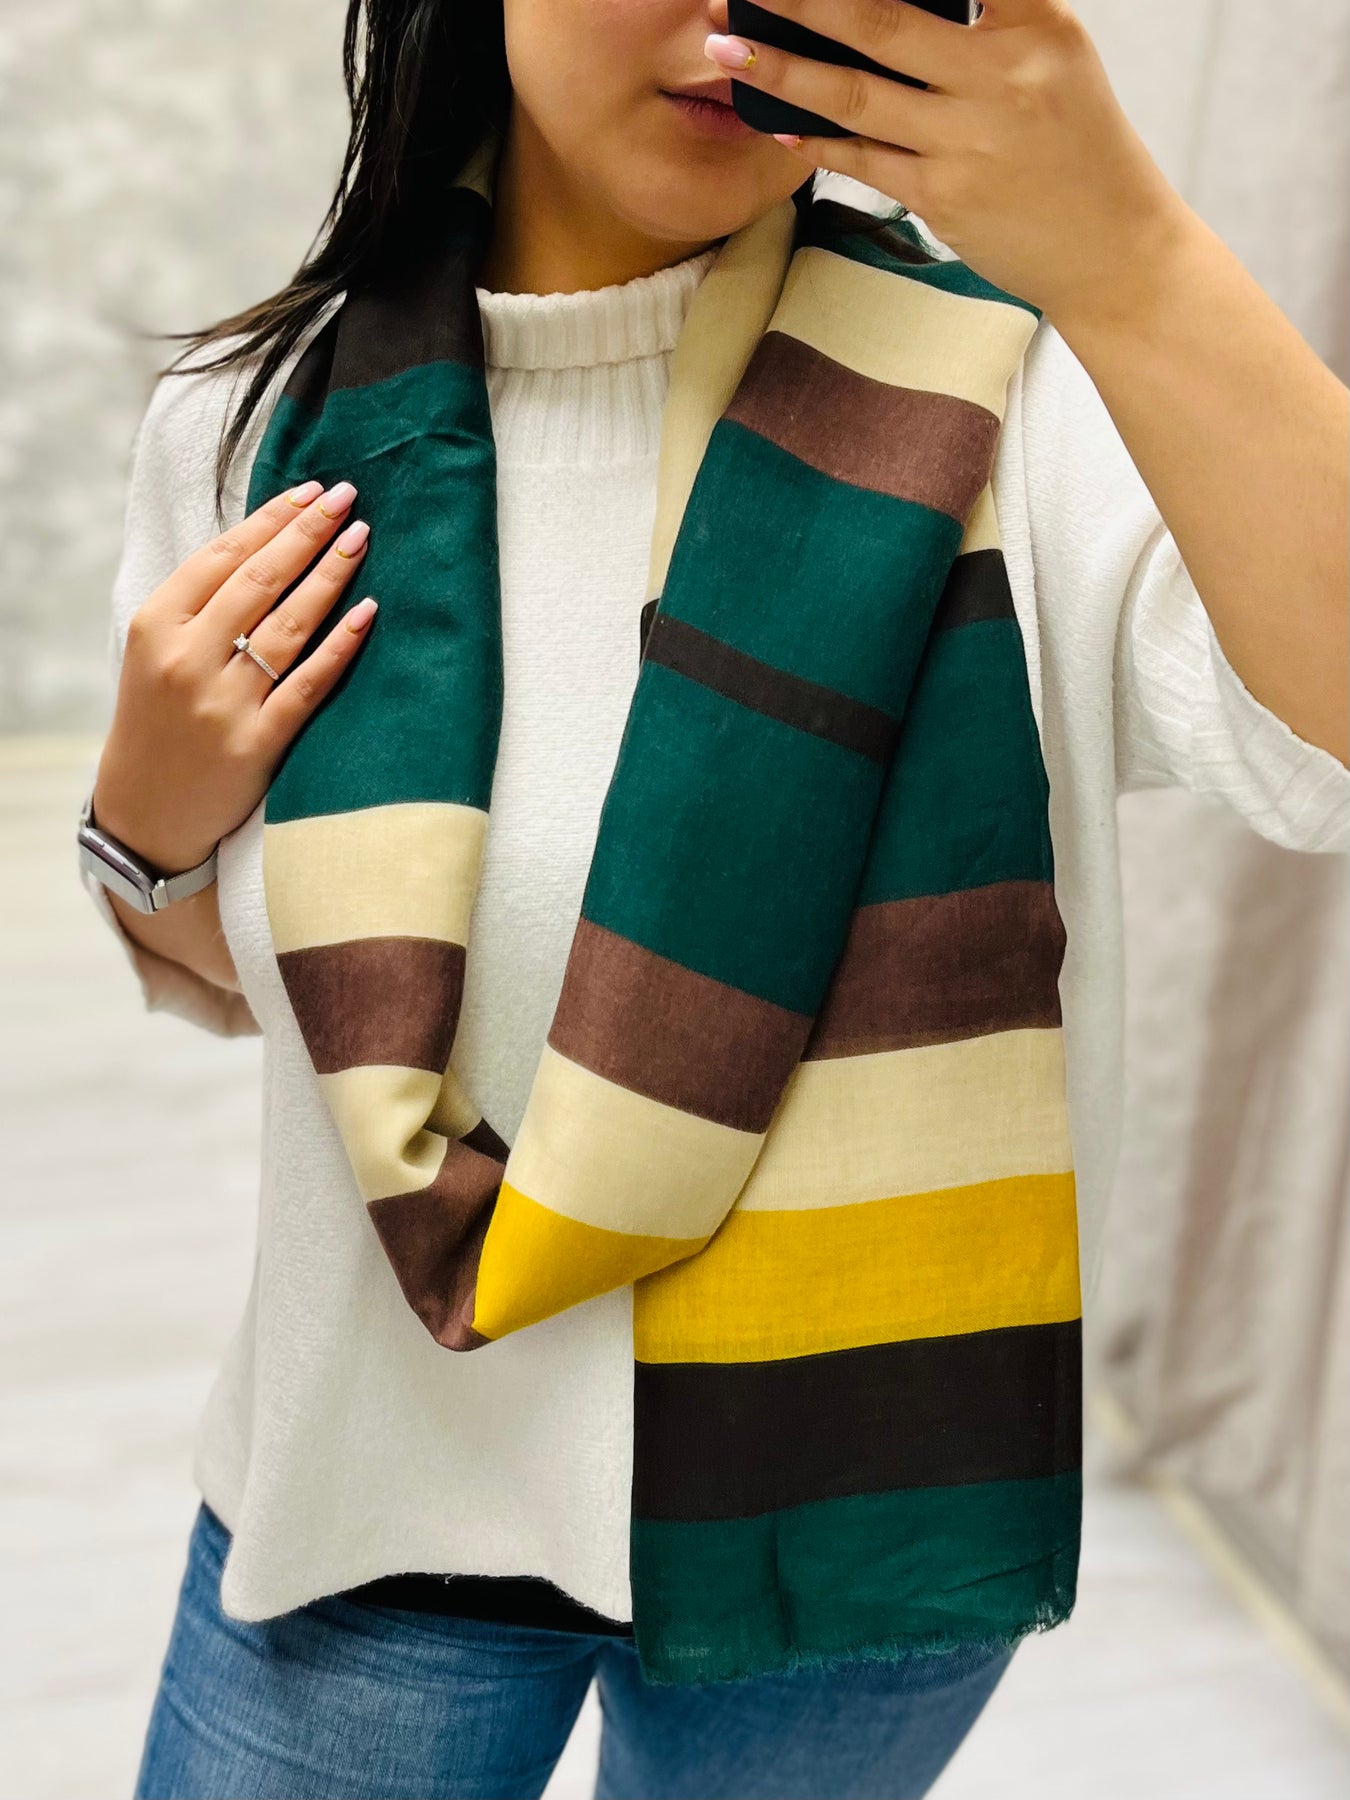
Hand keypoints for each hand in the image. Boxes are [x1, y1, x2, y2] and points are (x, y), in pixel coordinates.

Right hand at [92, 479, 377, 873]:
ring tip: (361, 537)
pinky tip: (368, 612)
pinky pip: (309, 683)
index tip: (309, 491)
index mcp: (156, 625)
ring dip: (331, 574)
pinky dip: (341, 645)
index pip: (222, 556)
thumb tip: (265, 543)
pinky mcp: (257, 742)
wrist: (145, 812)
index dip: (271, 519)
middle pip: (260, 580)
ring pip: (289, 624)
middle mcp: (187, 658)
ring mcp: (223, 701)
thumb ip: (198, 604)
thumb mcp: (154, 652)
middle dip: (308, 532)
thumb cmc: (156, 720)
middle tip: (346, 497)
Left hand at [704, 0, 1191, 327]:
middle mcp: (1002, 76)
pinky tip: (779, 119)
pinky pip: (863, 158)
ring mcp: (968, 141)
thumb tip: (892, 4)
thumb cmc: (1076, 147)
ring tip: (726, 46)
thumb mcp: (1053, 59)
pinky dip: (817, 137)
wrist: (1113, 250)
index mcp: (1038, 24)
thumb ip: (989, 19)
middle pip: (880, 20)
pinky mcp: (943, 196)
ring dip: (782, 68)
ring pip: (855, 92)